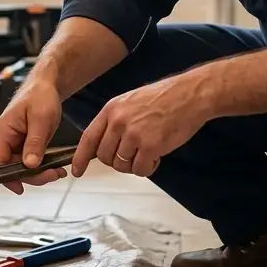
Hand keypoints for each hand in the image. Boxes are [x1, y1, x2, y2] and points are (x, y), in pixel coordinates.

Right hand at [0, 78, 68, 193]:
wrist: (47, 84)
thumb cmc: (40, 95)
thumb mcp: (41, 118)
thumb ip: (34, 142)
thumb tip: (29, 165)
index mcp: (4, 131)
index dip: (6, 177)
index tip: (20, 188)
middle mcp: (6, 138)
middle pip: (11, 167)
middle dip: (31, 176)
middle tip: (53, 175)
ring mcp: (16, 141)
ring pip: (22, 166)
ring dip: (39, 172)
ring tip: (58, 172)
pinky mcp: (26, 143)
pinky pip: (30, 160)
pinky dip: (42, 166)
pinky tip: (56, 167)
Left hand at [71, 72, 208, 177]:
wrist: (190, 95)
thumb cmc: (165, 98)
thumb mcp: (130, 102)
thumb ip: (115, 121)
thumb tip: (106, 144)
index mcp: (111, 110)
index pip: (88, 138)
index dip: (80, 157)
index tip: (77, 171)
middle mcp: (118, 122)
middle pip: (104, 157)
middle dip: (117, 162)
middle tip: (133, 155)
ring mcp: (133, 134)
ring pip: (121, 165)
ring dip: (134, 165)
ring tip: (148, 152)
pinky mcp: (150, 146)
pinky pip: (140, 170)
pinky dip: (148, 168)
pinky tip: (157, 155)